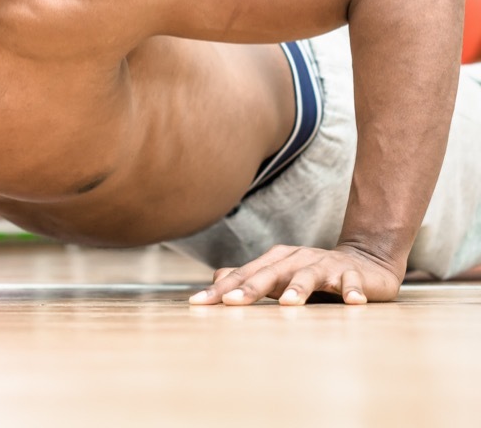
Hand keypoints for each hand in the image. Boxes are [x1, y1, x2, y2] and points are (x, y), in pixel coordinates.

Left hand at [187, 244, 403, 305]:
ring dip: (299, 289)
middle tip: (231, 302)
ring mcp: (325, 265)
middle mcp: (297, 259)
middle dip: (250, 288)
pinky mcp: (352, 275)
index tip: (198, 303)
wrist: (364, 261)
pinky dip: (351, 291)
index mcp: (275, 260)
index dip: (221, 289)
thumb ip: (250, 278)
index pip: (243, 275)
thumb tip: (216, 280)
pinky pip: (351, 282)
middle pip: (270, 273)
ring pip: (309, 276)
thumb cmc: (311, 274)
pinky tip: (351, 301)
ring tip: (289, 303)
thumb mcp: (279, 275)